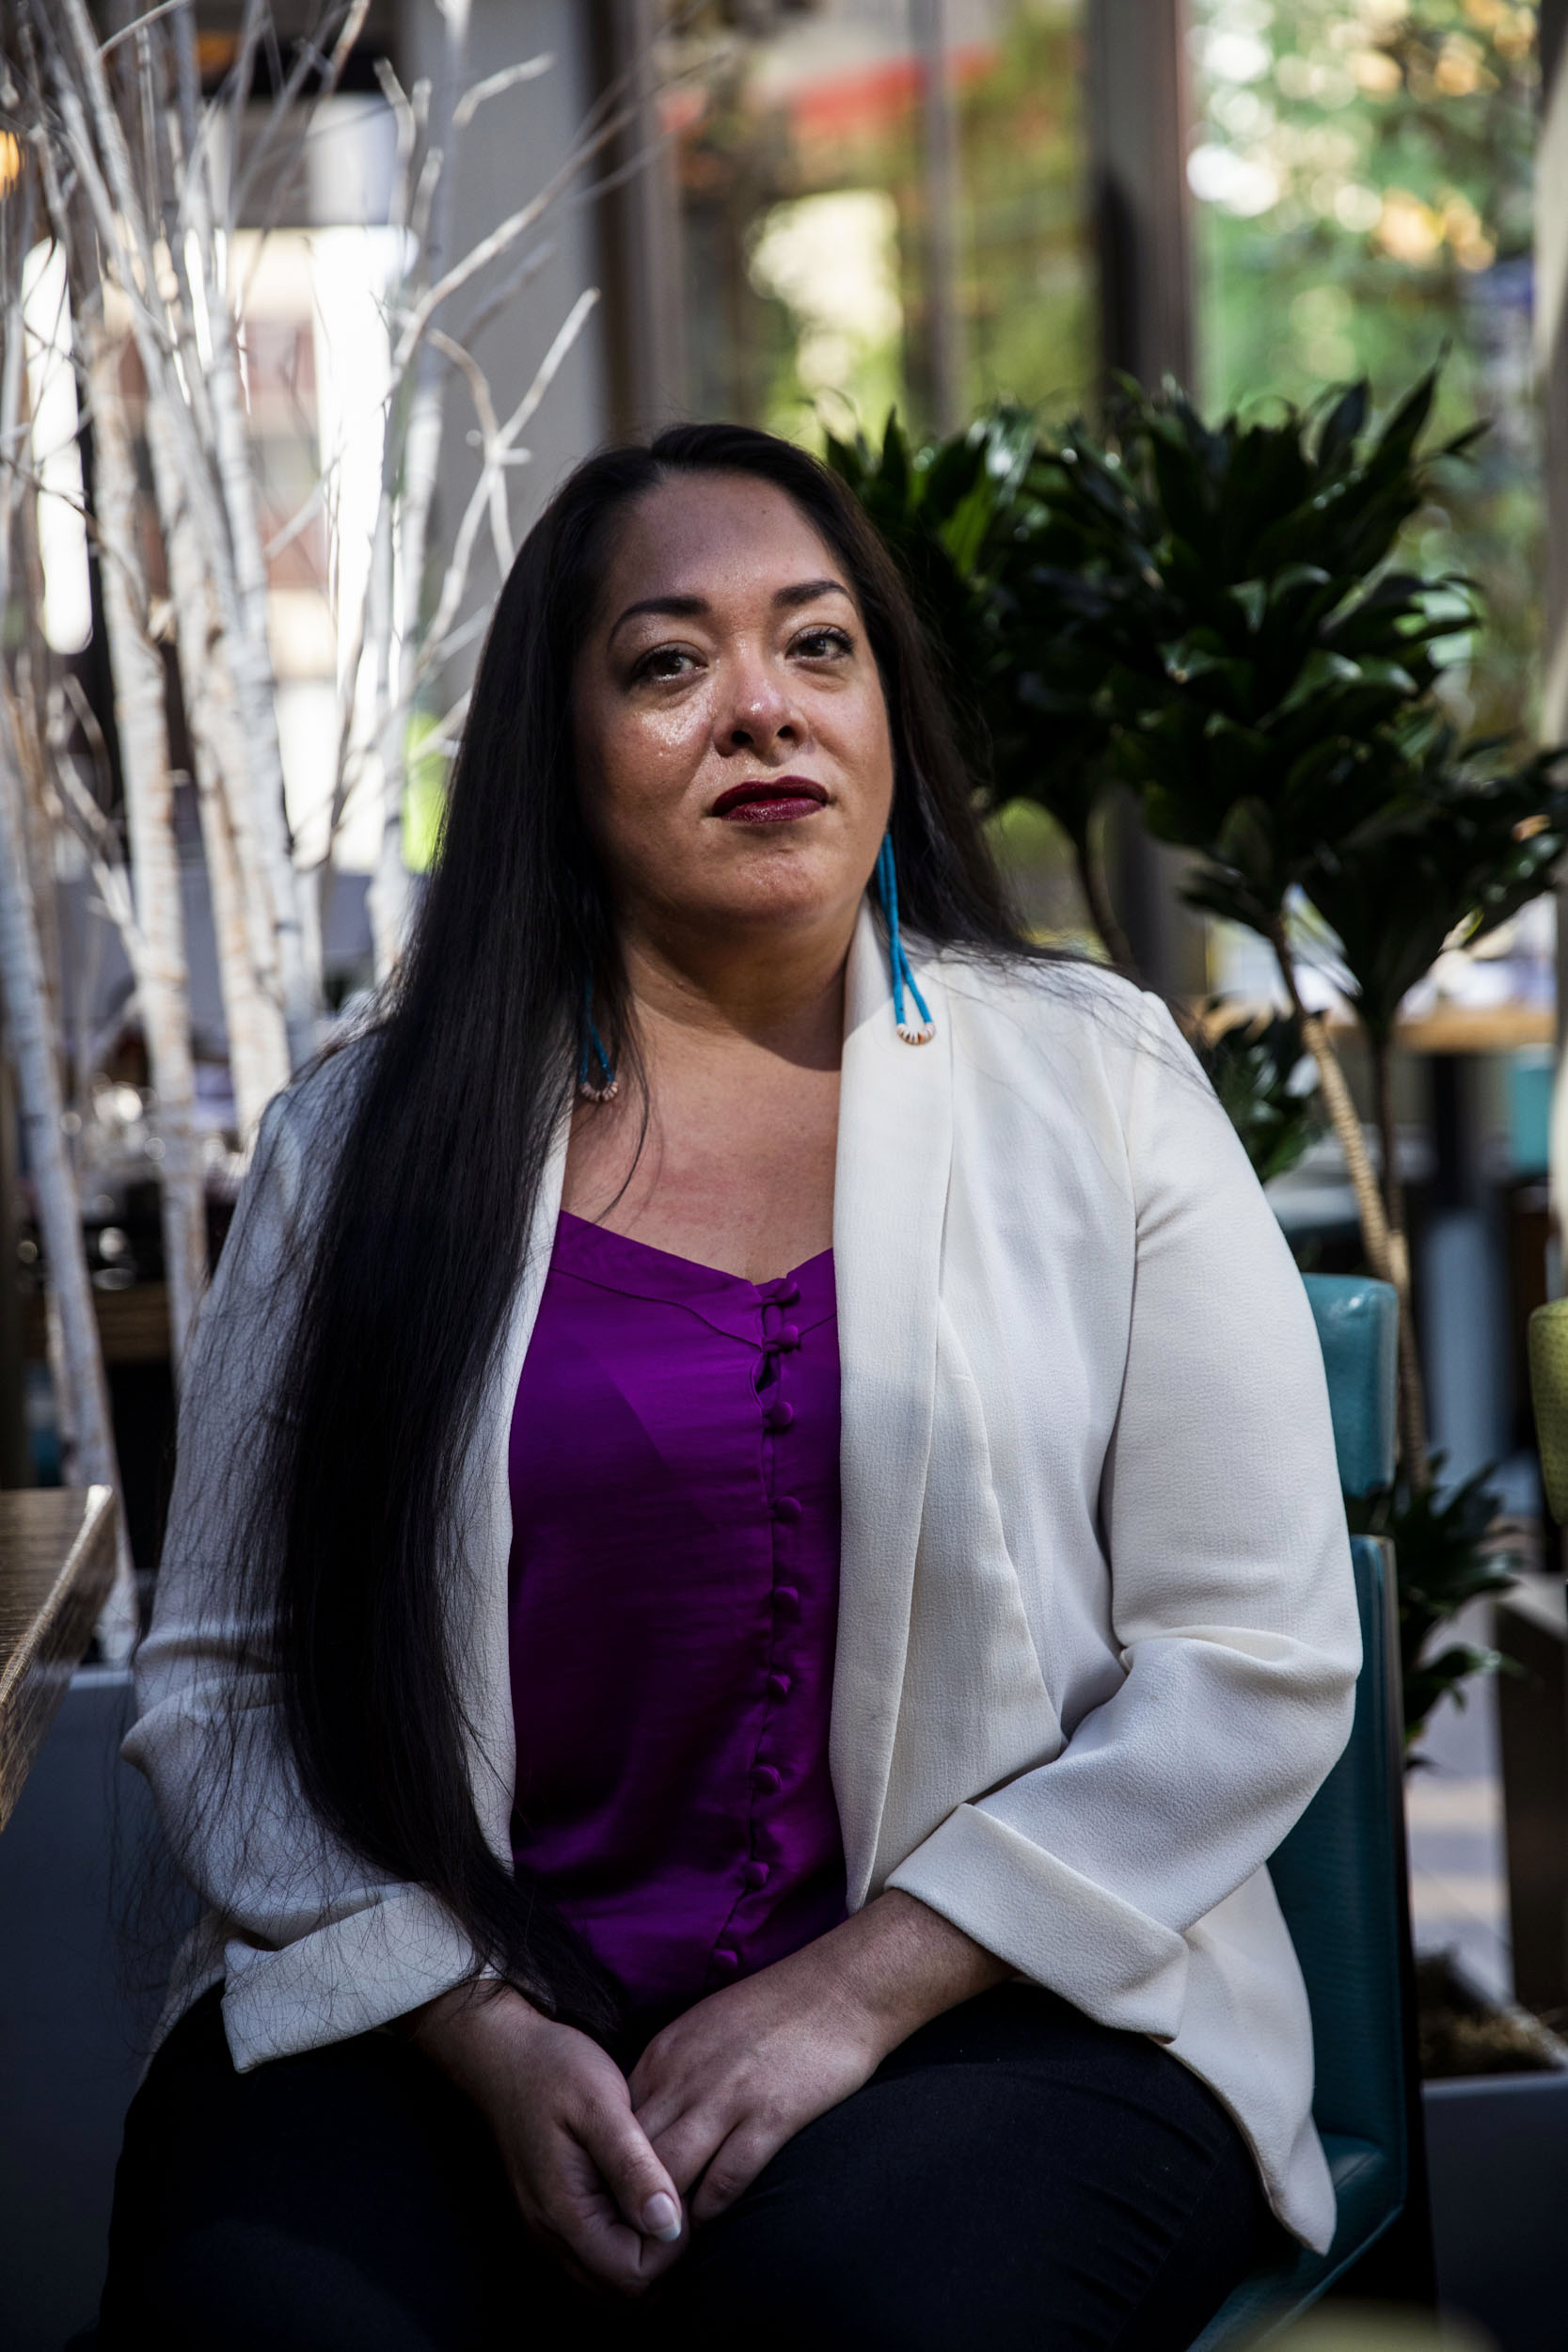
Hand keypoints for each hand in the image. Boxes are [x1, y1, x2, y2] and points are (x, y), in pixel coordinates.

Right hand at [413, 1984, 684, 2296]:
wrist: (502, 2051)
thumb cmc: (554, 2069)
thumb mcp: (601, 2104)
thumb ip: (633, 2166)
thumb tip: (669, 2225)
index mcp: (562, 2213)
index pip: (633, 2277)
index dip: (670, 2245)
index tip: (682, 2190)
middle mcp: (548, 2237)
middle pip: (621, 2296)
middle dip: (661, 2260)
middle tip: (676, 2196)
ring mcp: (545, 2233)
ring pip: (607, 2286)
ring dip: (643, 2258)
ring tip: (659, 2196)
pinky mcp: (549, 2220)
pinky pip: (593, 2263)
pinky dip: (622, 2247)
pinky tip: (636, 2200)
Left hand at [628, 1942, 882, 2228]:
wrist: (840, 1987)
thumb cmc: (773, 2010)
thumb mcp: (701, 2029)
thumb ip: (669, 2075)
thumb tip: (643, 2126)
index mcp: (664, 2055)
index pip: (614, 2128)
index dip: (611, 2170)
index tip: (615, 2199)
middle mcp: (685, 2078)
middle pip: (633, 2157)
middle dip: (628, 2200)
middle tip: (632, 2234)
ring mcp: (727, 2098)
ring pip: (670, 2174)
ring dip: (666, 2214)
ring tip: (667, 2241)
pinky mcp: (771, 2117)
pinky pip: (725, 2179)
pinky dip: (711, 2209)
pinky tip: (711, 2222)